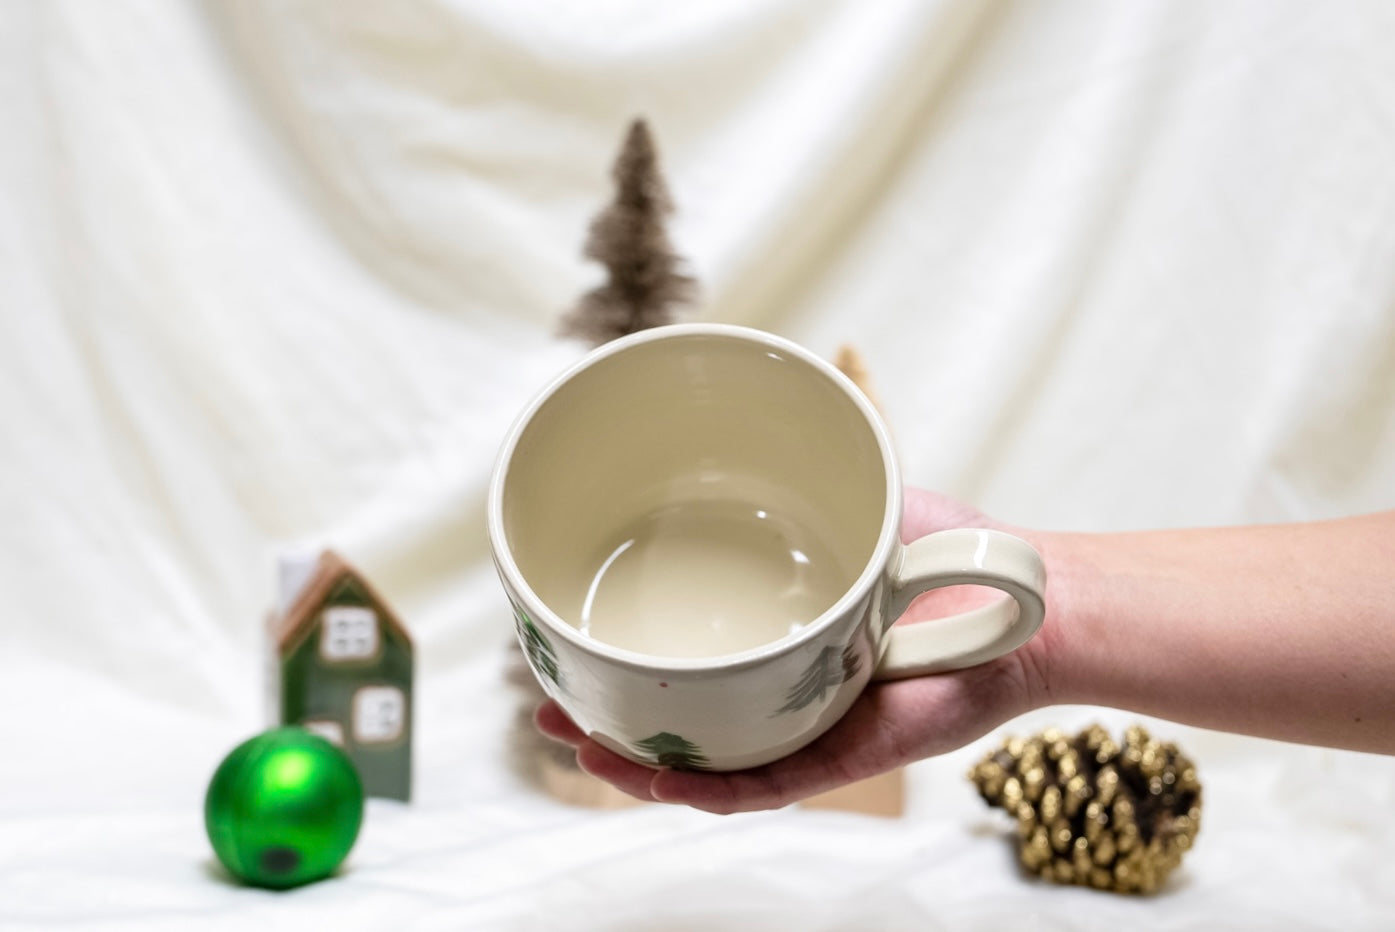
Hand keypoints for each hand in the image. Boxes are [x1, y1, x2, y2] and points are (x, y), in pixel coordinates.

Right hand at [534, 487, 1056, 813]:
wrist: (1029, 604)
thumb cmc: (952, 550)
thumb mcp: (861, 491)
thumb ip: (807, 459)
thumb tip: (761, 394)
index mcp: (774, 634)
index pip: (685, 651)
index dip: (621, 653)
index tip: (568, 636)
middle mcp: (778, 685)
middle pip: (674, 715)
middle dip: (604, 717)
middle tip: (547, 704)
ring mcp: (801, 724)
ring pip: (699, 763)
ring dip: (630, 762)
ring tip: (573, 740)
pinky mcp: (835, 755)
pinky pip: (756, 784)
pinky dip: (697, 785)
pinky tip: (644, 774)